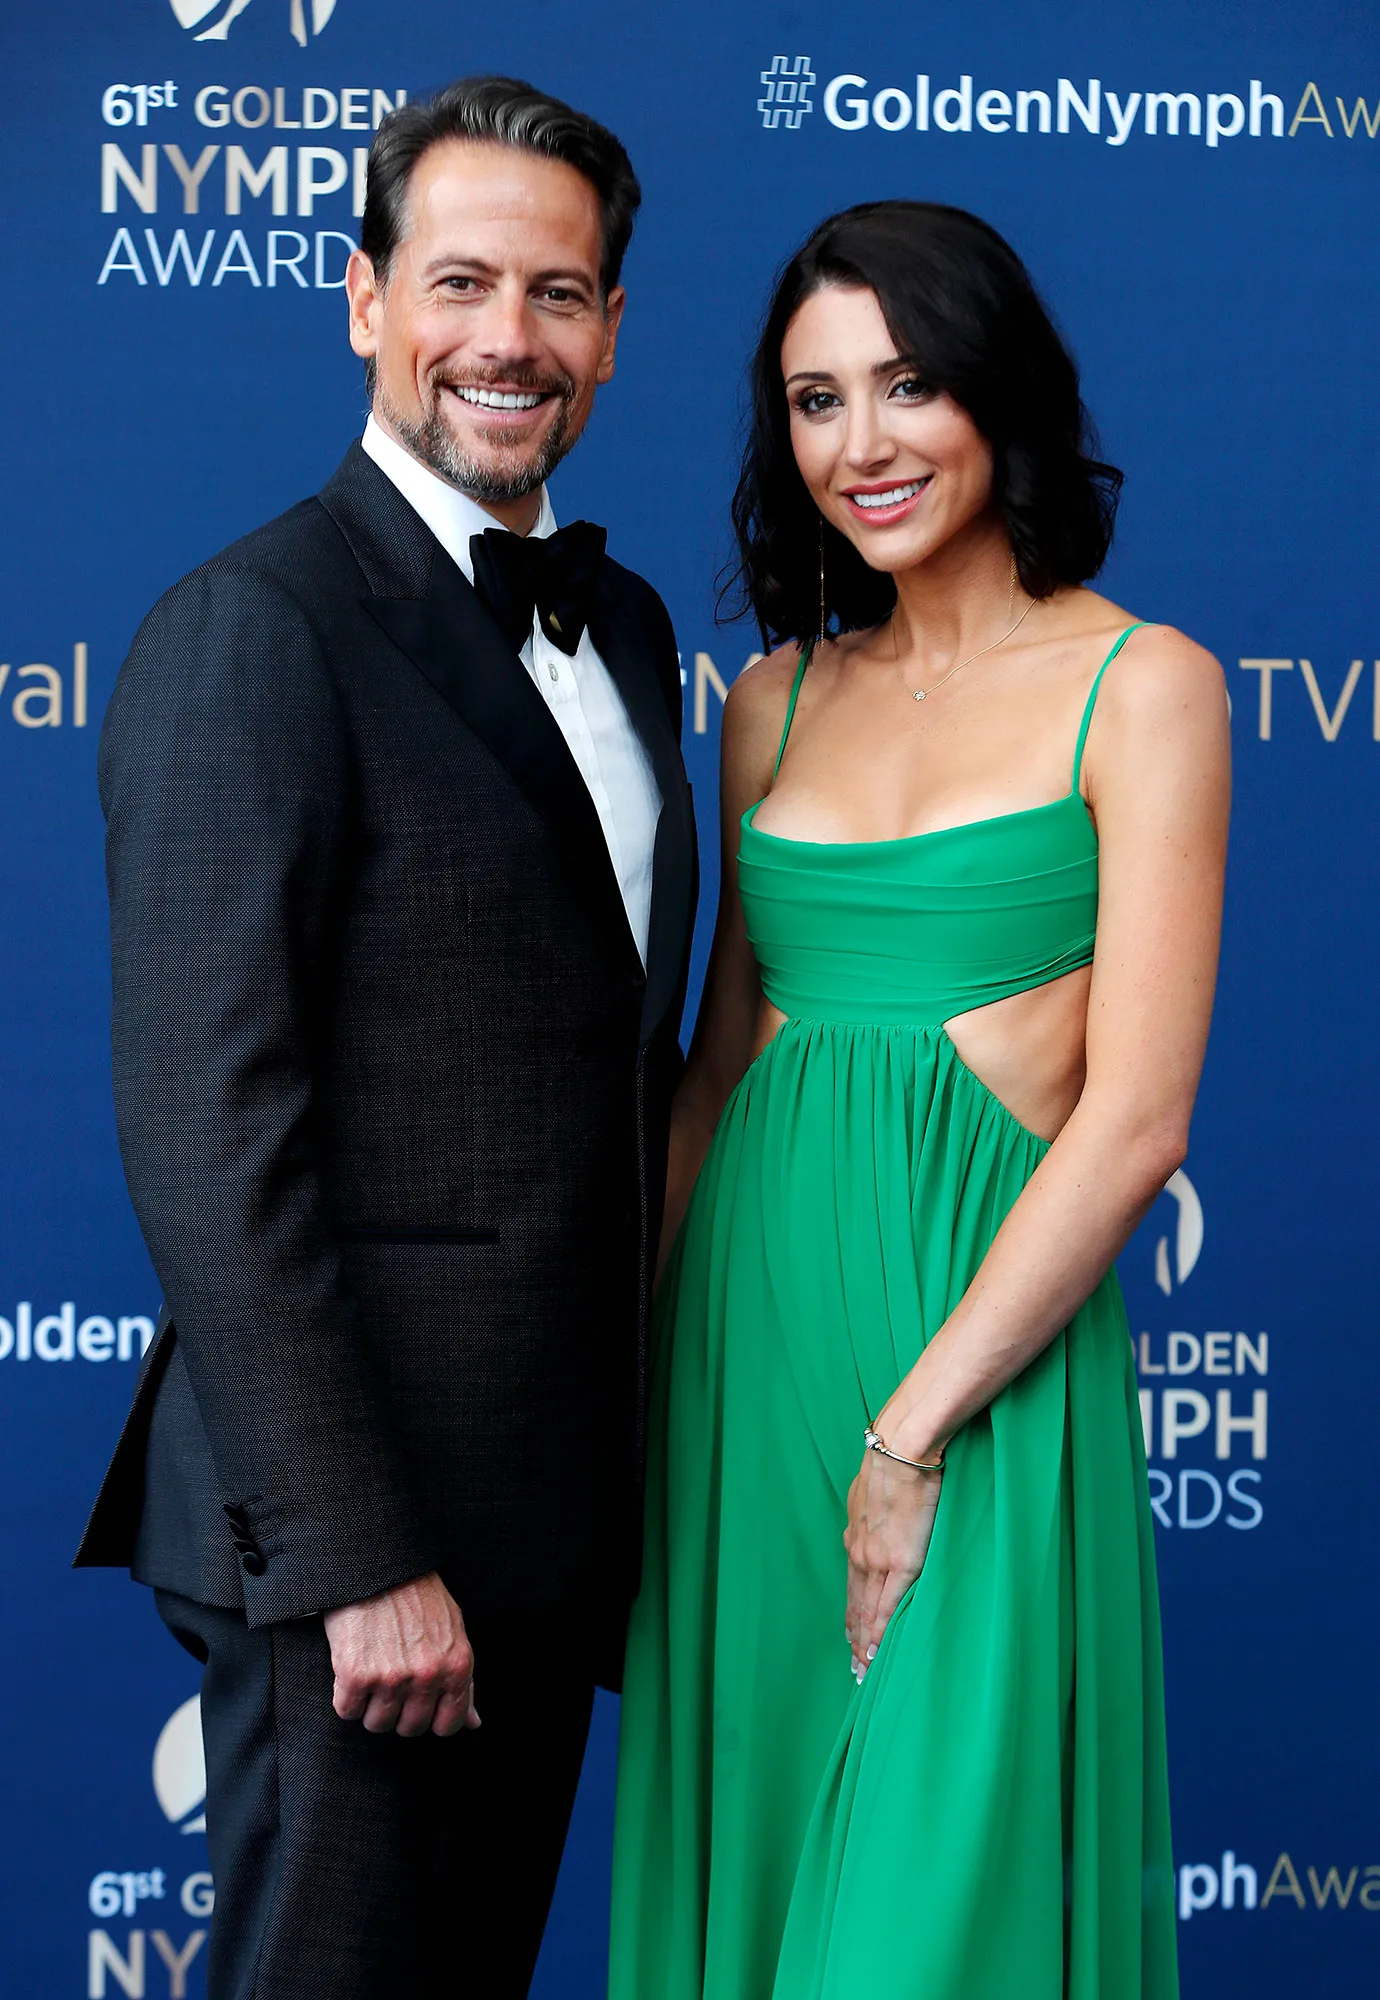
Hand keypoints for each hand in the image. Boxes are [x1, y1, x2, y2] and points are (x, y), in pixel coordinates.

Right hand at [324, 1572, 480, 1737]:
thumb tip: (473, 1723)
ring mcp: (391, 1677)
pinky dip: (345, 1696)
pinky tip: (352, 1667)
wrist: (378, 1563)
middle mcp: (427, 1675)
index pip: (447, 1725)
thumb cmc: (417, 1596)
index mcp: (457, 1666)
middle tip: (390, 1679)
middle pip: (409, 1728)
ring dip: (370, 1705)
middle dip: (399, 1711)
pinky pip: (347, 1711)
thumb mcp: (452, 1631)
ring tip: (372, 1669)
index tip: (418, 1702)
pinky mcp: (355, 1674)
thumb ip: (463, 1681)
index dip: (430, 1717)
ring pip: (377, 1723)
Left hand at [844, 1451, 942, 1681]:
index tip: (851, 1639)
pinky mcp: (899, 1563)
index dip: (853, 1616)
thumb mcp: (873, 1492)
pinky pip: (887, 1607)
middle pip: (855, 1606)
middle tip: (855, 1669)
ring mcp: (876, 1561)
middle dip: (855, 1639)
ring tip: (864, 1671)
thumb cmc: (895, 1464)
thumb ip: (873, 1514)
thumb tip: (878, 1517)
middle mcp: (859, 1554)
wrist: (902, 1452)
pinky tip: (878, 1653)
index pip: (852, 1587)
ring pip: (867, 1612)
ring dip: (865, 1644)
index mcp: (856, 1538)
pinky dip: (881, 1633)